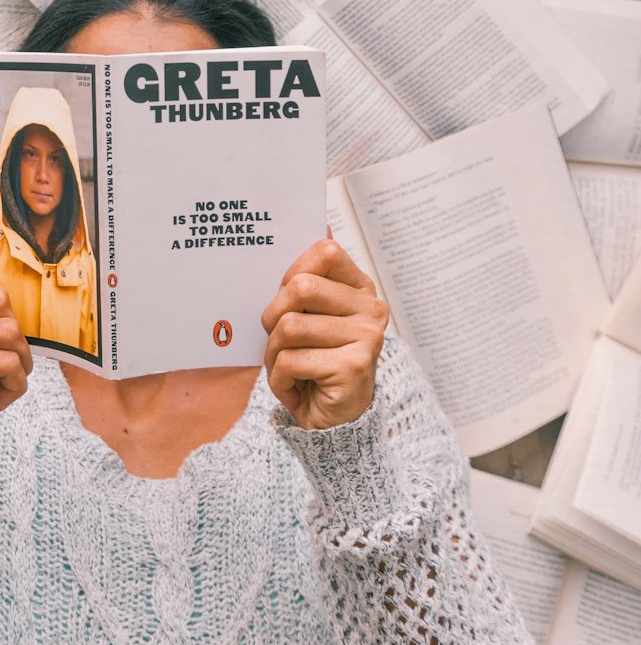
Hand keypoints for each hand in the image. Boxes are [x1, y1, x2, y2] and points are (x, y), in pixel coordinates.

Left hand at [260, 239, 388, 430]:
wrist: (331, 421)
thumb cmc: (313, 360)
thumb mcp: (308, 316)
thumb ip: (309, 278)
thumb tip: (320, 223)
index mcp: (360, 289)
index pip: (325, 252)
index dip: (292, 272)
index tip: (287, 296)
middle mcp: (371, 310)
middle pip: (301, 287)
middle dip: (273, 316)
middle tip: (277, 338)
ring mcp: (366, 338)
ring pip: (290, 328)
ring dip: (273, 353)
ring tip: (286, 367)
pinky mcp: (354, 367)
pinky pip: (292, 361)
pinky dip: (280, 378)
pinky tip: (296, 386)